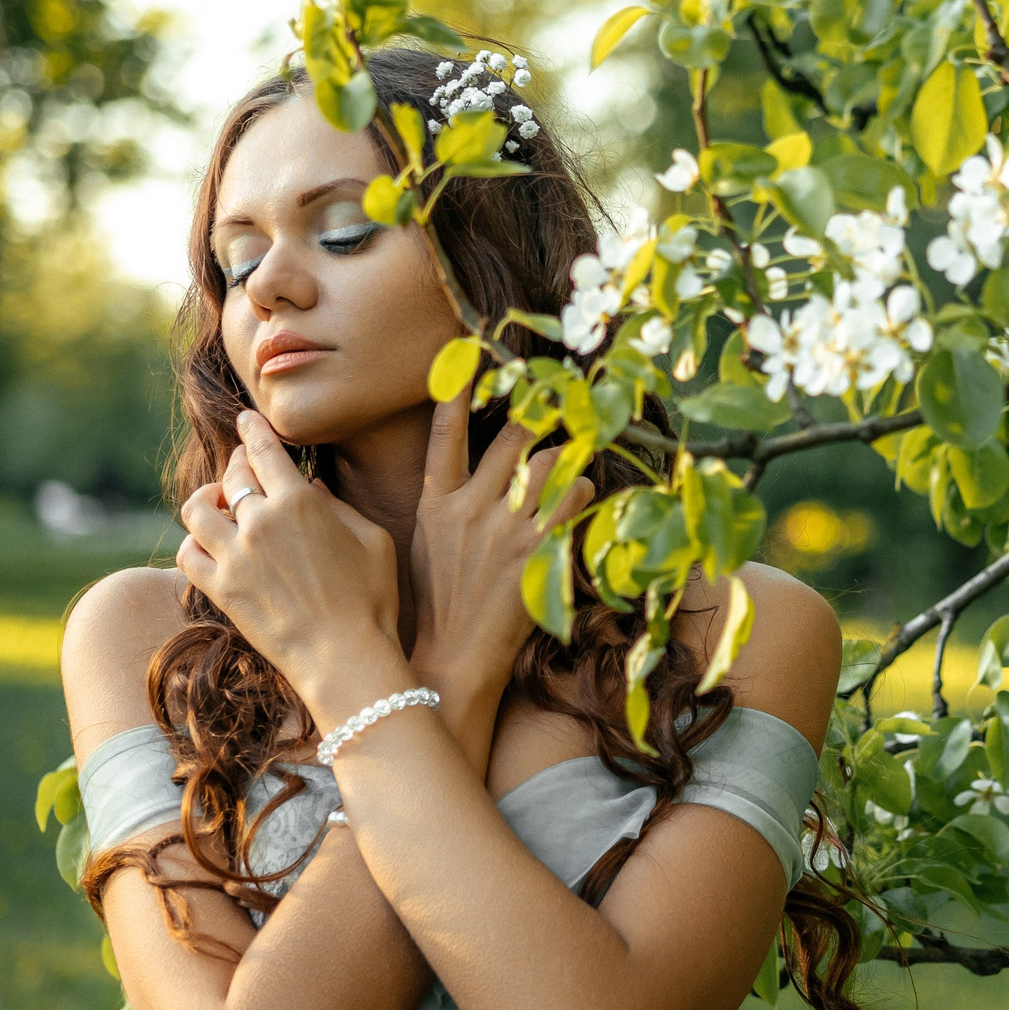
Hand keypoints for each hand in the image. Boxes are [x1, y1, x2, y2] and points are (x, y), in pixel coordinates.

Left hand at [178, 410, 403, 710]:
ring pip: (196, 509)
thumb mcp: (374, 541)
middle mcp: (259, 522)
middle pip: (230, 475)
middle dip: (235, 463)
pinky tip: (210, 545)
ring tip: (219, 505)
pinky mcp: (220, 590)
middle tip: (240, 466)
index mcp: (299, 502)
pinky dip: (194, 543)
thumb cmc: (372, 600)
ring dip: (207, 500)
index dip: (252, 430)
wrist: (345, 658)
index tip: (246, 421)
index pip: (263, 450)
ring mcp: (235, 556)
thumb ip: (341, 506)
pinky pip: (187, 553)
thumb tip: (313, 487)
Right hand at [410, 392, 594, 702]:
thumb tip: (441, 481)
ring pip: (551, 462)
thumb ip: (437, 505)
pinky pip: (575, 499)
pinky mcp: (538, 550)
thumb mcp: (419, 546)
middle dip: (542, 412)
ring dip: (571, 453)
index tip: (473, 350)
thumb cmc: (435, 605)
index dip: (460, 388)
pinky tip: (589, 494)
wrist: (451, 659)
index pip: (446, 432)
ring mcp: (505, 528)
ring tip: (581, 450)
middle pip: (514, 437)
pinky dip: (586, 490)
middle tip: (562, 393)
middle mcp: (469, 507)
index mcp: (435, 502)